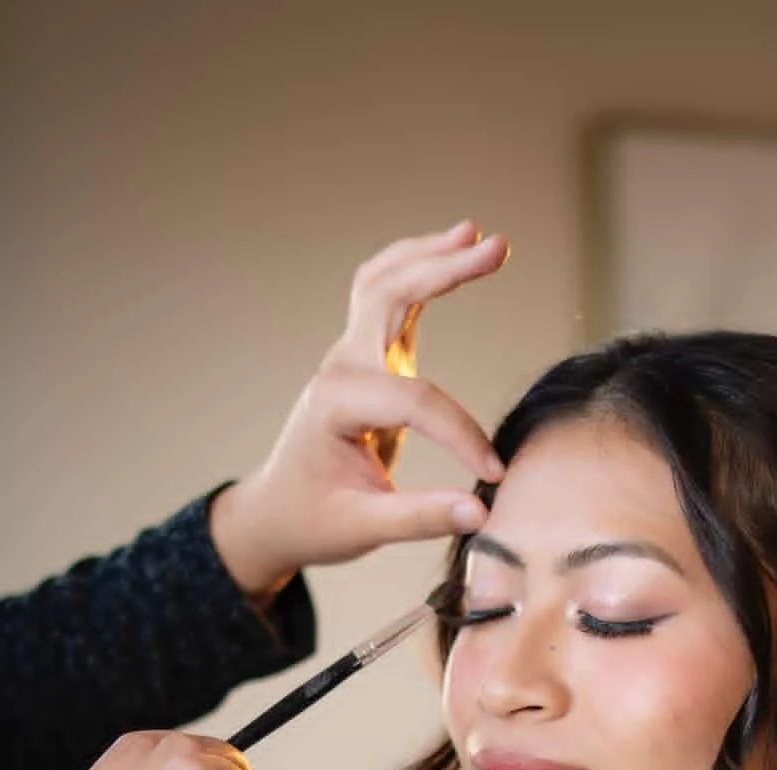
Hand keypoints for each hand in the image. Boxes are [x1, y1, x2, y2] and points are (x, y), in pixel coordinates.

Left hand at [209, 219, 508, 596]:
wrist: (278, 512)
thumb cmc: (314, 520)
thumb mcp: (363, 529)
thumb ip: (420, 518)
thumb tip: (480, 513)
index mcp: (336, 404)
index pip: (415, 401)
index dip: (463, 435)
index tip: (495, 474)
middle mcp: (341, 367)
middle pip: (391, 294)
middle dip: (444, 268)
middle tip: (498, 247)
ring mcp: (351, 356)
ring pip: (386, 282)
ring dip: (431, 255)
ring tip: (479, 235)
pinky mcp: (367, 359)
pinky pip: (390, 299)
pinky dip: (420, 271)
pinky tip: (454, 253)